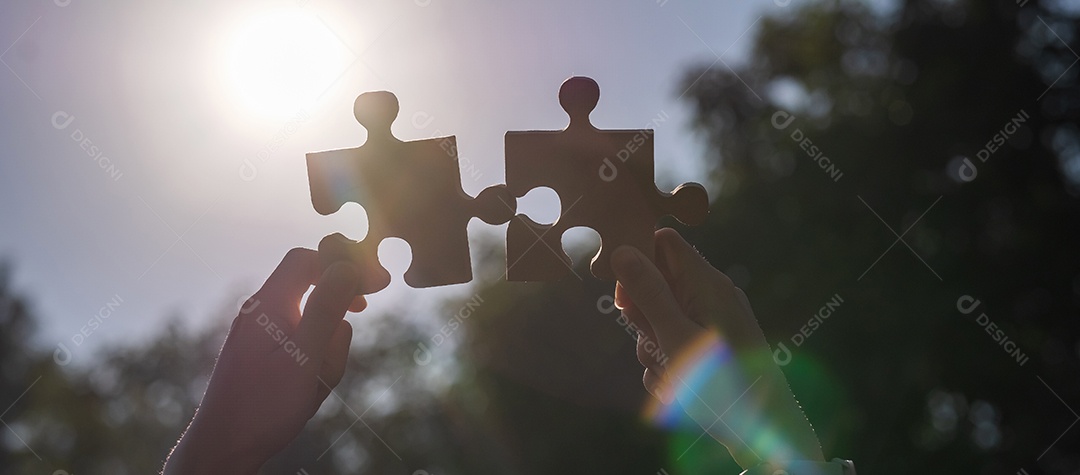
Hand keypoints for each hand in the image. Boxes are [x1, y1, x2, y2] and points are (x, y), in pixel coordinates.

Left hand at [164, 248, 364, 474]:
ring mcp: (255, 332)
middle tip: (365, 307)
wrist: (221, 447)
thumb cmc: (264, 406)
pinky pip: (294, 337)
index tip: (375, 283)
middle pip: (306, 281)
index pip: (307, 259)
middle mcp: (258, 312)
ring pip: (303, 313)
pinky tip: (314, 379)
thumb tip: (347, 267)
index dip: (343, 262)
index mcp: (268, 305)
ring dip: (326, 331)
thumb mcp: (306, 357)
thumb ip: (326, 309)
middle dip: (338, 296)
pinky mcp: (256, 353)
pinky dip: (313, 349)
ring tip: (328, 369)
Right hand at [612, 228, 823, 467]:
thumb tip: (622, 251)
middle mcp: (711, 299)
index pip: (663, 243)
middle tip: (657, 346)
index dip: (637, 262)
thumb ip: (648, 292)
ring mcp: (712, 326)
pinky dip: (669, 369)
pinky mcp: (711, 352)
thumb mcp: (675, 336)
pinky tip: (682, 393)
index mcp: (707, 284)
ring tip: (675, 378)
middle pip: (656, 287)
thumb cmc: (723, 384)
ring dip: (654, 352)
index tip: (623, 297)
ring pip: (659, 324)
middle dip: (644, 320)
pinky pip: (673, 348)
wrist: (765, 436)